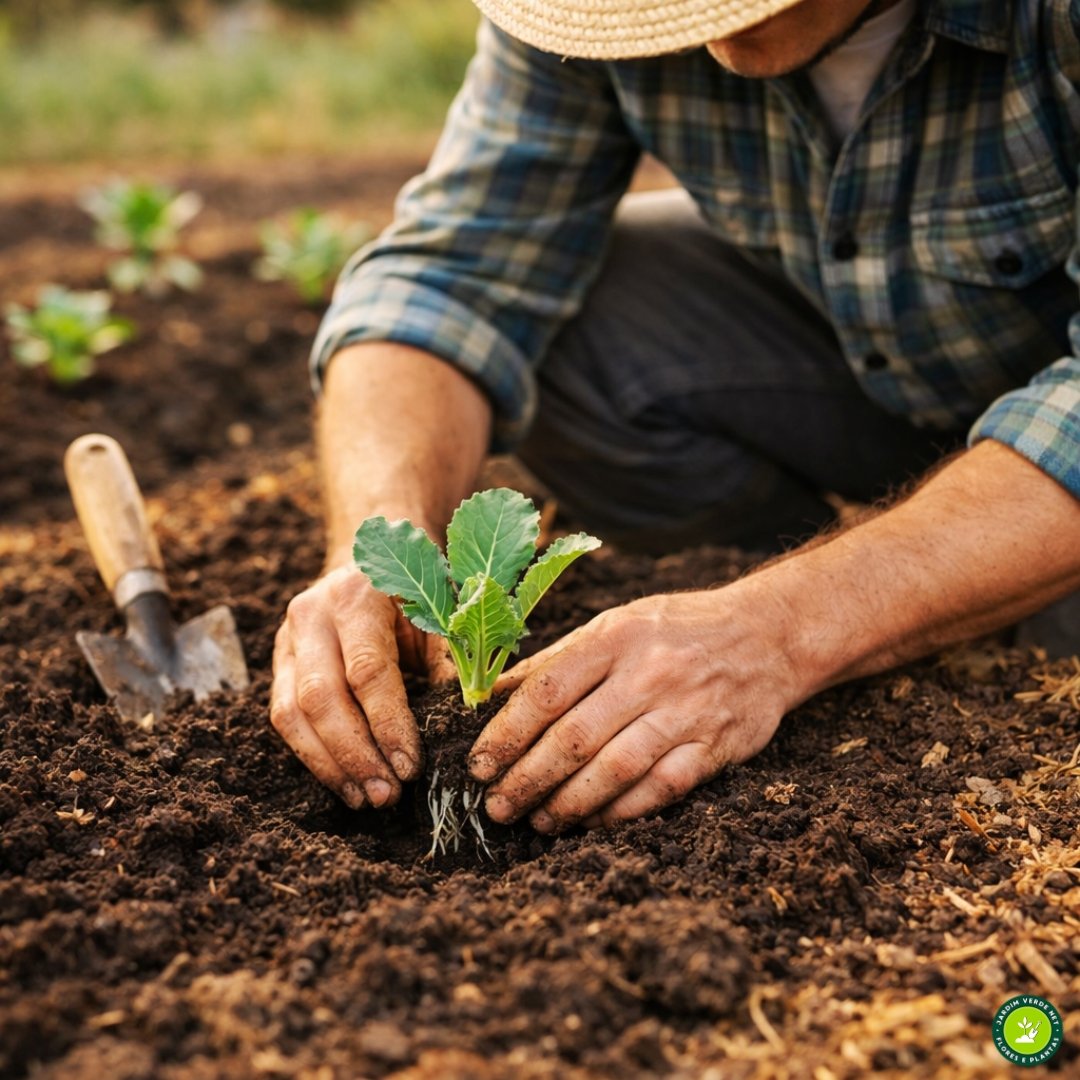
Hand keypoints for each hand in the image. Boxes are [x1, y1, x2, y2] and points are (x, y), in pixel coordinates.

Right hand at [271, 558, 453, 809]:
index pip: (367, 670)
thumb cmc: (412, 593)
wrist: (366, 560)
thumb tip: (466, 718)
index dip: (388, 724)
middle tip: (387, 795)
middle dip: (355, 754)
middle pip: (321, 697)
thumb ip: (449, 660)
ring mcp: (287, 638)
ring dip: (330, 765)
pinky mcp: (278, 662)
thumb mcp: (438, 614)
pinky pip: (283, 717)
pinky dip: (313, 756)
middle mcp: (311, 614)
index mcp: (357, 595)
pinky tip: (344, 782)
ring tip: (366, 799)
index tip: (410, 767)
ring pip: (291, 713)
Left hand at [467, 584, 800, 831]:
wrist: (768, 635)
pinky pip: (661, 789)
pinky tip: (591, 823)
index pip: (547, 691)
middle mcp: (649, 673)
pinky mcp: (715, 746)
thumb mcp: (615, 625)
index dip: (506, 734)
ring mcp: (685, 712)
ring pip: (615, 770)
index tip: (478, 765)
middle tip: (497, 806)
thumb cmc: (676, 629)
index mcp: (616, 637)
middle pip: (575, 737)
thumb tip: (490, 695)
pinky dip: (621, 812)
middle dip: (528, 779)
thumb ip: (556, 660)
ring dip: (569, 804)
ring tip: (537, 821)